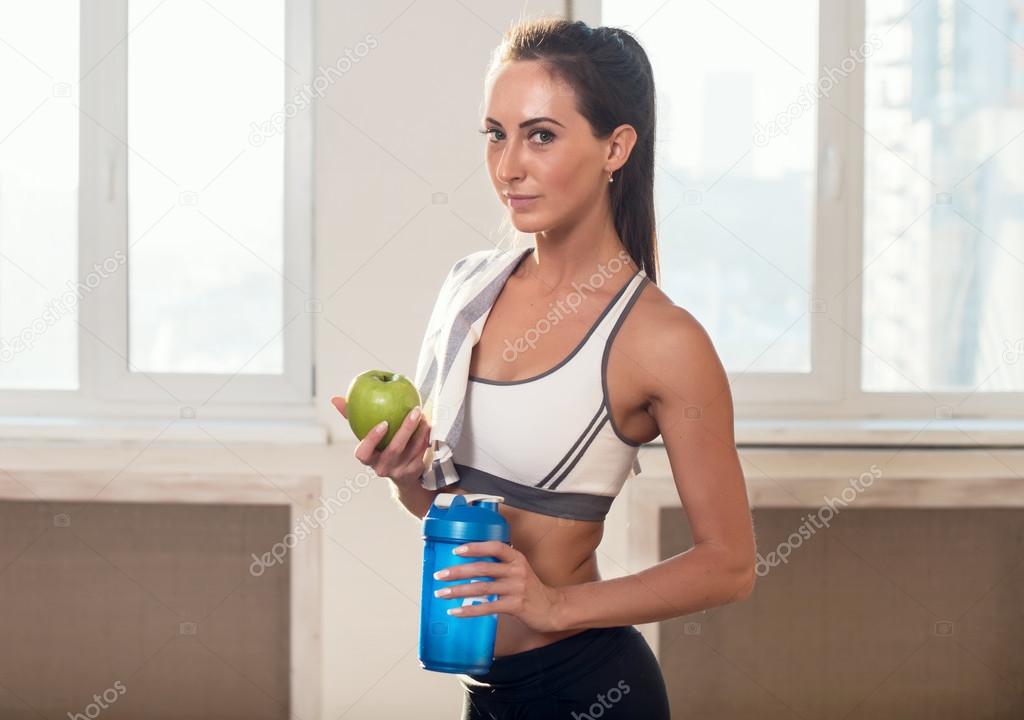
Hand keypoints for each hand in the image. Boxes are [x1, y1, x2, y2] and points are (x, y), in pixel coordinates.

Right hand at [331, 395, 431, 482]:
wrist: (402, 475)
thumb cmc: (380, 447)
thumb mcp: (366, 436)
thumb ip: (351, 417)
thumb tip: (335, 399)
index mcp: (369, 459)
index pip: (364, 453)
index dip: (372, 439)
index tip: (384, 423)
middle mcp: (383, 468)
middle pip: (395, 449)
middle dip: (406, 428)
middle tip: (414, 410)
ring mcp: (400, 470)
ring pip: (413, 449)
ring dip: (420, 430)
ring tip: (423, 414)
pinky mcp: (415, 470)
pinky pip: (422, 451)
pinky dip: (426, 436)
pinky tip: (428, 424)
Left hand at [434, 540, 566, 632]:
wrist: (552, 608)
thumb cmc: (530, 589)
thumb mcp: (519, 570)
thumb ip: (501, 565)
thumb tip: (470, 564)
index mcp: (517, 558)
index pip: (495, 547)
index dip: (475, 547)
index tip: (456, 551)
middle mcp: (517, 570)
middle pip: (483, 568)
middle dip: (458, 571)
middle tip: (440, 575)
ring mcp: (517, 588)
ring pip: (482, 587)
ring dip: (458, 591)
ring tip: (442, 594)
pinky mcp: (516, 605)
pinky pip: (488, 607)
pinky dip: (470, 610)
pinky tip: (456, 611)